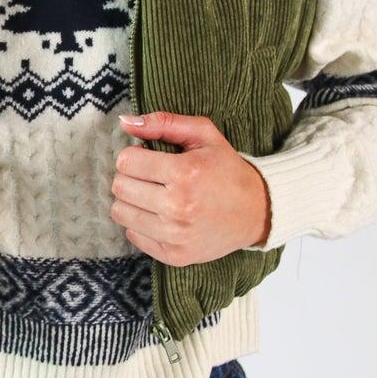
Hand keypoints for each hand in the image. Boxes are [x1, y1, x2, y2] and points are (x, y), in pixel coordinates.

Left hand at [111, 111, 270, 263]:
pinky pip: (133, 235)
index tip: (147, 158)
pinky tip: (160, 215)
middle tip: (149, 177)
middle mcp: (179, 207)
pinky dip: (140, 223)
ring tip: (152, 195)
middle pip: (120, 188)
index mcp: (185, 173)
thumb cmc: (227, 170)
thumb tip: (125, 122)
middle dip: (130, 177)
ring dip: (131, 201)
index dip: (133, 156)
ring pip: (121, 213)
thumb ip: (164, 123)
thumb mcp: (204, 135)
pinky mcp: (174, 255)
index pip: (126, 162)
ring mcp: (175, 235)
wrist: (256, 212)